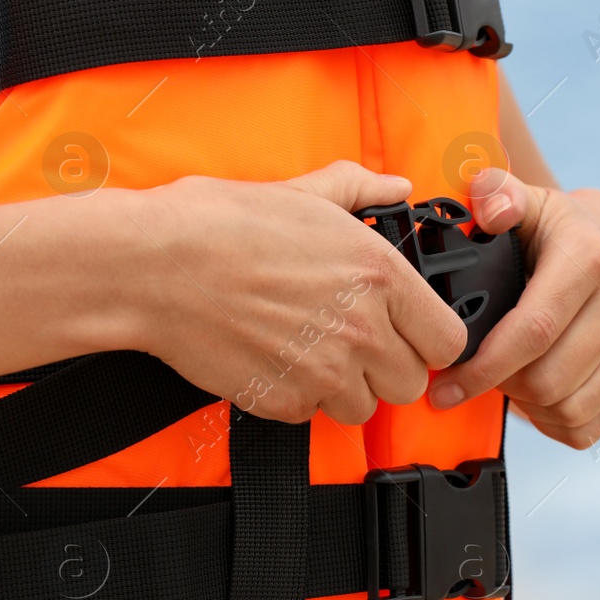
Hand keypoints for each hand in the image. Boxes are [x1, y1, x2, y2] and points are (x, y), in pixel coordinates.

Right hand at [126, 161, 466, 424]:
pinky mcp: (283, 400)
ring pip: (364, 407)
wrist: (152, 266)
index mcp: (380, 276)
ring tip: (309, 351)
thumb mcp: (304, 192)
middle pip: (411, 382)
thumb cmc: (221, 224)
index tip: (410, 334)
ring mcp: (324, 371)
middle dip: (387, 368)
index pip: (448, 341)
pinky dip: (298, 396)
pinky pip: (312, 414)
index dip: (429, 339)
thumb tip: (396, 185)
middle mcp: (362, 328)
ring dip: (344, 387)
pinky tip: (274, 359)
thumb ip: (362, 191)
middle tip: (353, 344)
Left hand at [428, 169, 599, 448]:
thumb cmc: (560, 228)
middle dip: (502, 386)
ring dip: (528, 406)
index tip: (445, 387)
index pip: (533, 331)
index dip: (483, 367)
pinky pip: (589, 425)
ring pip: (569, 409)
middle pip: (548, 380)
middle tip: (478, 374)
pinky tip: (537, 397)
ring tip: (509, 380)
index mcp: (594, 257)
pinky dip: (553, 421)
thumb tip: (488, 208)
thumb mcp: (529, 202)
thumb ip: (498, 195)